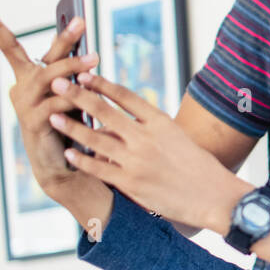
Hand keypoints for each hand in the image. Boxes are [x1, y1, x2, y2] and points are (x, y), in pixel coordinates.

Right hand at [0, 5, 111, 227]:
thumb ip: (74, 75)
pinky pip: (54, 104)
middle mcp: (22, 87)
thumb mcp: (72, 94)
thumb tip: (91, 52)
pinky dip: (71, 98)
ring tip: (95, 58)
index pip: (11, 47)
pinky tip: (84, 93)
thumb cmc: (70, 123)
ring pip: (50, 77)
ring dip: (73, 67)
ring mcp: (25, 104)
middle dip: (62, 39)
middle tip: (81, 22)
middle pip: (42, 57)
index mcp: (29, 77)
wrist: (63, 163)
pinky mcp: (33, 122)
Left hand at [48, 71, 251, 233]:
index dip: (102, 84)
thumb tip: (122, 124)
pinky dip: (82, 159)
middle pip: (106, 111)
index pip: (126, 97)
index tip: (84, 74)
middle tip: (57, 82)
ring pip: (96, 138)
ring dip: (72, 126)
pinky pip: (99, 168)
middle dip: (78, 95)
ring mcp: (137, 160)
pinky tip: (68, 152)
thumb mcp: (179, 139)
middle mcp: (147, 137)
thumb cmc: (201, 168)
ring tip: (53, 115)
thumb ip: (152, 130)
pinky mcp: (132, 183)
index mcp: (161, 122)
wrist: (216, 196)